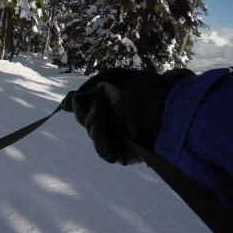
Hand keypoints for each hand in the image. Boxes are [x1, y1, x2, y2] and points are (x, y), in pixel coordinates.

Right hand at [61, 68, 192, 164]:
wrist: (167, 106)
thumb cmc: (144, 88)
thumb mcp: (112, 78)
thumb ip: (87, 88)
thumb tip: (65, 103)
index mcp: (111, 102)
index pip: (85, 107)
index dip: (76, 105)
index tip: (70, 102)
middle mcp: (114, 119)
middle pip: (86, 121)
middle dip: (85, 113)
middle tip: (98, 103)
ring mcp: (119, 137)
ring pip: (94, 136)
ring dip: (93, 125)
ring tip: (100, 116)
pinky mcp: (124, 154)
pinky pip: (105, 153)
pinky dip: (100, 142)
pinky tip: (101, 129)